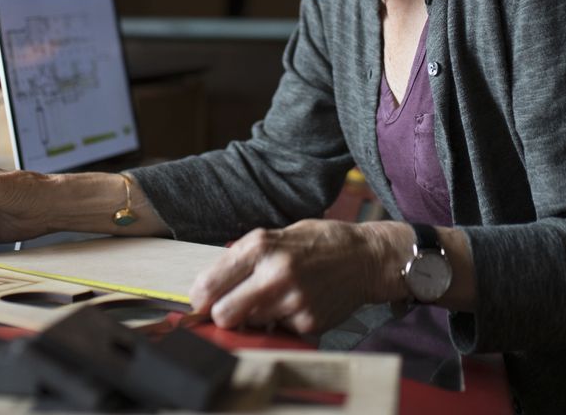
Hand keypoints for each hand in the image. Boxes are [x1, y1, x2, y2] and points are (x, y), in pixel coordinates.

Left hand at [188, 219, 406, 335]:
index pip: (209, 284)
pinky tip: (298, 303)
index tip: (202, 301)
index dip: (199, 298)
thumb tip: (207, 286)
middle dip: (222, 314)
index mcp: (261, 246)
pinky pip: (278, 330)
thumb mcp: (276, 234)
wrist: (365, 257)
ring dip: (254, 317)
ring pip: (250, 324)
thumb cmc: (318, 242)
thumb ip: (243, 257)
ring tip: (275, 298)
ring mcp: (293, 300)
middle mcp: (275, 273)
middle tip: (231, 308)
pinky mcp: (308, 322)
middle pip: (223, 314)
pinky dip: (282, 322)